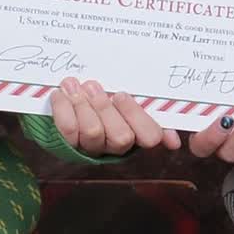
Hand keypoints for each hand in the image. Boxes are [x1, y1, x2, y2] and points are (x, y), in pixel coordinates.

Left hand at [48, 79, 180, 155]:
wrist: (70, 94)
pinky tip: (60, 95)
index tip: (121, 94)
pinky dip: (63, 110)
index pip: (150, 136)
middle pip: (121, 137)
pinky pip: (69, 133)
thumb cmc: (106, 93)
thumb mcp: (130, 95)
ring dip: (83, 107)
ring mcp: (93, 147)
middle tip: (93, 86)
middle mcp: (117, 145)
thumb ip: (151, 108)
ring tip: (74, 86)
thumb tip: (173, 141)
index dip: (136, 116)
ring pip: (93, 134)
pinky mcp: (70, 146)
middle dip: (106, 110)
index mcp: (139, 131)